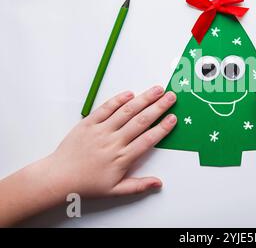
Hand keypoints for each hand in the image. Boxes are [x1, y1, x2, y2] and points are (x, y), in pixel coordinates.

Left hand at [48, 86, 176, 196]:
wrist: (58, 177)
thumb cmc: (86, 184)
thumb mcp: (115, 191)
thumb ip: (139, 186)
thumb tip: (158, 183)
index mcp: (122, 158)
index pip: (148, 139)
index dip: (162, 128)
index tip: (173, 118)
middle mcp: (113, 142)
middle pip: (141, 121)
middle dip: (159, 107)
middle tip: (171, 97)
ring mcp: (101, 131)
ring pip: (126, 111)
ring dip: (143, 99)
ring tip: (156, 90)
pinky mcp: (88, 123)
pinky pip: (105, 109)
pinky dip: (118, 100)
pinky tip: (130, 93)